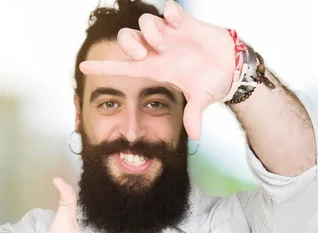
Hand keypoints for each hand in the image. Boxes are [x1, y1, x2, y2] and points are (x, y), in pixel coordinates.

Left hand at [79, 0, 236, 139]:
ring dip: (151, 32)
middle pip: (127, 39)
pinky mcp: (185, 22)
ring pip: (145, 22)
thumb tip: (196, 135)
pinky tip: (178, 23)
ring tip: (166, 44)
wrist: (233, 67)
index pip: (124, 67)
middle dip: (129, 44)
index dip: (104, 67)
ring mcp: (170, 35)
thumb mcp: (202, 99)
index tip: (83, 67)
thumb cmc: (214, 82)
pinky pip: (169, 9)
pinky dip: (170, 13)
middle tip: (143, 54)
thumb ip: (195, 114)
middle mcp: (159, 50)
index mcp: (157, 68)